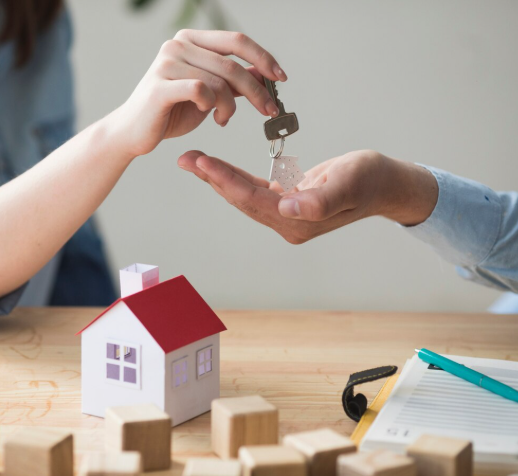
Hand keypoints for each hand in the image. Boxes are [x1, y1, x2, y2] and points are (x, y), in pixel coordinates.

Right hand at [108, 30, 286, 157]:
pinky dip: (212, 106)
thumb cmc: (170, 112)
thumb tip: (264, 74)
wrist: (133, 132)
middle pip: (232, 64)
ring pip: (219, 81)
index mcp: (190, 40)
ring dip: (231, 106)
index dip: (263, 58)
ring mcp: (166, 64)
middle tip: (268, 110)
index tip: (281, 78)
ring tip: (224, 119)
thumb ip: (232, 82)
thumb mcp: (209, 94)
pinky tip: (209, 116)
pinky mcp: (160, 87)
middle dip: (257, 90)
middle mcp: (177, 45)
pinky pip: (201, 91)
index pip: (236, 41)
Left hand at [177, 149, 438, 243]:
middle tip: (185, 158)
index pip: (253, 200)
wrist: (386, 184)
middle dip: (212, 178)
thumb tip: (289, 208)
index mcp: (298, 221)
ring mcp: (285, 215)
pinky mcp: (286, 202)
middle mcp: (287, 222)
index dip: (226, 180)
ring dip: (217, 177)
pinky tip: (216, 167)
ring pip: (243, 194)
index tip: (202, 162)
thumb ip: (321, 199)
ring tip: (193, 160)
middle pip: (241, 199)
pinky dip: (233, 177)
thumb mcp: (350, 182)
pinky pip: (253, 189)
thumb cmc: (371, 179)